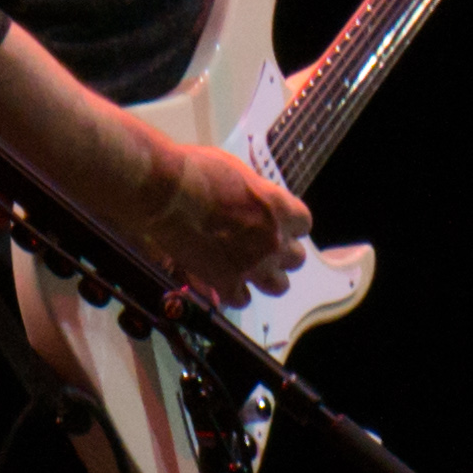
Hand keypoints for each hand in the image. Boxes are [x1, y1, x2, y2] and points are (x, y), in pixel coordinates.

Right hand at [144, 141, 314, 296]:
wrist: (168, 193)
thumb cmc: (197, 172)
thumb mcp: (238, 171)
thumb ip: (255, 194)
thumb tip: (254, 200)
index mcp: (279, 208)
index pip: (304, 224)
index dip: (289, 225)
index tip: (276, 223)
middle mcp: (273, 239)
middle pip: (296, 258)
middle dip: (280, 253)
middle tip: (261, 247)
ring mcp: (252, 265)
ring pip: (279, 285)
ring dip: (266, 277)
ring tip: (249, 270)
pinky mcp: (225, 282)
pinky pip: (242, 300)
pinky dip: (233, 293)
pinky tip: (223, 283)